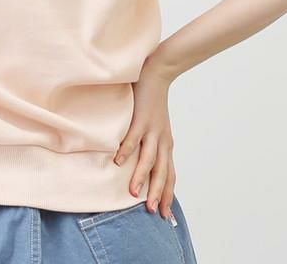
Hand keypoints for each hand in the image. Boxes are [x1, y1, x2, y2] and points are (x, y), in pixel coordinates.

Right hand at [114, 62, 176, 221]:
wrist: (157, 73)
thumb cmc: (153, 101)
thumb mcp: (156, 126)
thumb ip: (151, 143)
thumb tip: (141, 161)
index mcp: (166, 144)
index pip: (169, 175)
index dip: (167, 194)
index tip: (164, 214)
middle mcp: (162, 140)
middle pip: (162, 172)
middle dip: (157, 193)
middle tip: (151, 212)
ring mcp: (152, 130)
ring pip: (149, 159)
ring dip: (141, 177)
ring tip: (134, 193)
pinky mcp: (141, 118)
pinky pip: (133, 138)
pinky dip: (126, 151)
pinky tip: (118, 161)